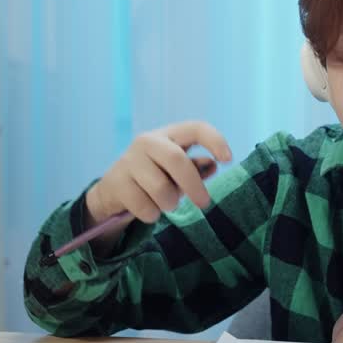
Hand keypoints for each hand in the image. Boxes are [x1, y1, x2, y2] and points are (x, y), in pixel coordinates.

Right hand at [86, 121, 232, 225]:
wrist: (113, 191)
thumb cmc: (154, 178)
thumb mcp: (177, 172)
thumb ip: (195, 168)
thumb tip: (213, 165)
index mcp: (167, 134)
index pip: (195, 128)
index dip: (214, 140)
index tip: (228, 160)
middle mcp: (147, 141)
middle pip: (177, 160)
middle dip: (194, 185)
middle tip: (204, 204)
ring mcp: (129, 160)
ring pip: (161, 188)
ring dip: (169, 203)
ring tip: (166, 204)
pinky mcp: (116, 182)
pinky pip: (144, 206)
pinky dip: (152, 215)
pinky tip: (148, 210)